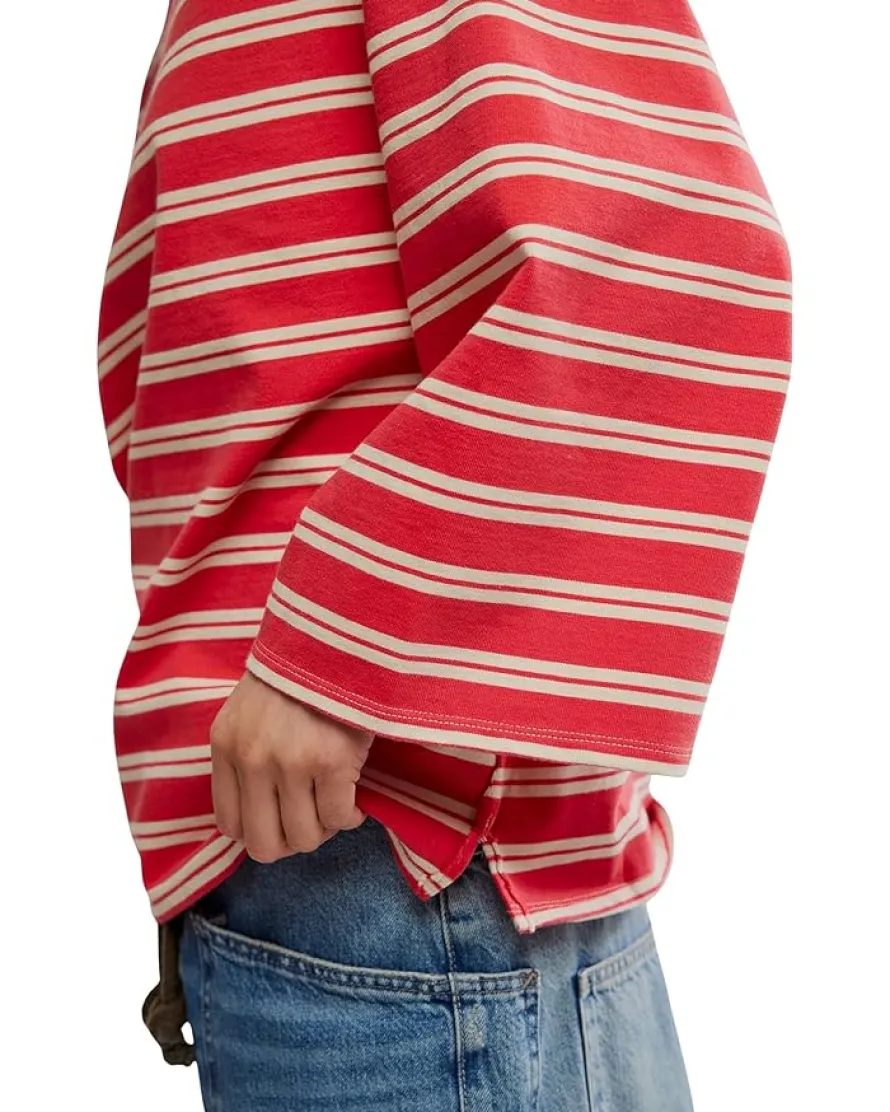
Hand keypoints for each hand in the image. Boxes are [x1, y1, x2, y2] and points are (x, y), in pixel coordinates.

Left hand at [210, 671, 373, 862]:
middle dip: (290, 841)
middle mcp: (253, 760)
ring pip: (304, 836)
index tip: (280, 820)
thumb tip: (259, 810)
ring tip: (334, 806)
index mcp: (226, 746)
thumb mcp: (247, 712)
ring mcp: (292, 763)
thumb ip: (244, 756)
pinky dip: (350, 816)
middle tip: (310, 821)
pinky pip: (340, 817)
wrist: (334, 640)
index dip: (259, 833)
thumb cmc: (294, 676)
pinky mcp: (333, 761)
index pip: (229, 824)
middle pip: (264, 844)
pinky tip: (354, 798)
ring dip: (323, 829)